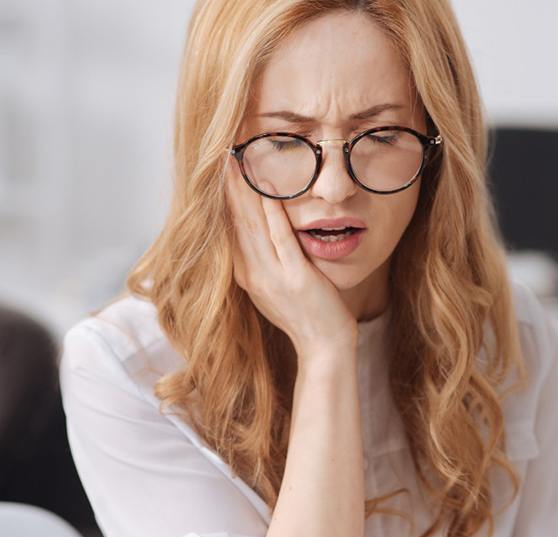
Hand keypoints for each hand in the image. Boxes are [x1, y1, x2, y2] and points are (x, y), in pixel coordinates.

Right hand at [224, 157, 357, 358]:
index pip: (230, 230)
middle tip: (222, 153)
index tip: (220, 170)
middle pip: (236, 222)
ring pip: (253, 225)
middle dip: (229, 187)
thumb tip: (262, 237)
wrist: (324, 347)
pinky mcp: (295, 278)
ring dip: (244, 191)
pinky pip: (281, 237)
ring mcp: (272, 277)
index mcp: (247, 276)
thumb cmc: (307, 317)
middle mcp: (253, 275)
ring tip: (236, 161)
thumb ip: (266, 263)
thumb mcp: (277, 289)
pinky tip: (267, 188)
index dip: (224, 199)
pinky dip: (272, 211)